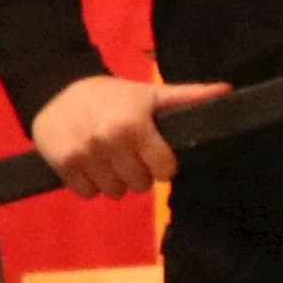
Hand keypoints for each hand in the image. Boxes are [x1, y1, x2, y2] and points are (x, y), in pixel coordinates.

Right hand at [30, 72, 229, 199]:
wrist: (55, 89)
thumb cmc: (113, 96)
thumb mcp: (150, 94)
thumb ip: (188, 96)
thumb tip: (226, 91)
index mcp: (133, 125)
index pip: (164, 170)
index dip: (162, 164)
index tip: (152, 153)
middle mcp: (107, 141)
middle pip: (139, 185)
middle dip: (137, 173)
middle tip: (128, 154)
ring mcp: (82, 154)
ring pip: (114, 192)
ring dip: (113, 181)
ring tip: (108, 159)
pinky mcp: (62, 164)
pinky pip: (86, 194)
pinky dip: (89, 184)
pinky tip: (89, 163)